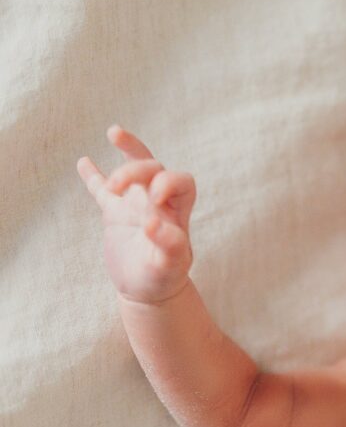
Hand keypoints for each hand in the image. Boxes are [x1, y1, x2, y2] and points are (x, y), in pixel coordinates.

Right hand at [77, 125, 196, 304]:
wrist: (147, 290)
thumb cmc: (165, 278)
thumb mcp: (170, 265)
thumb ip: (168, 244)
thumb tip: (152, 223)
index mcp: (177, 212)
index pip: (181, 182)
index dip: (169, 182)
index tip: (154, 198)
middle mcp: (159, 202)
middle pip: (154, 169)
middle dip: (135, 170)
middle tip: (116, 188)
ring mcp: (135, 205)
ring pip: (135, 170)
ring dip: (127, 154)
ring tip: (114, 136)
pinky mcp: (115, 214)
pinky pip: (103, 189)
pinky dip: (93, 176)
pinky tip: (83, 162)